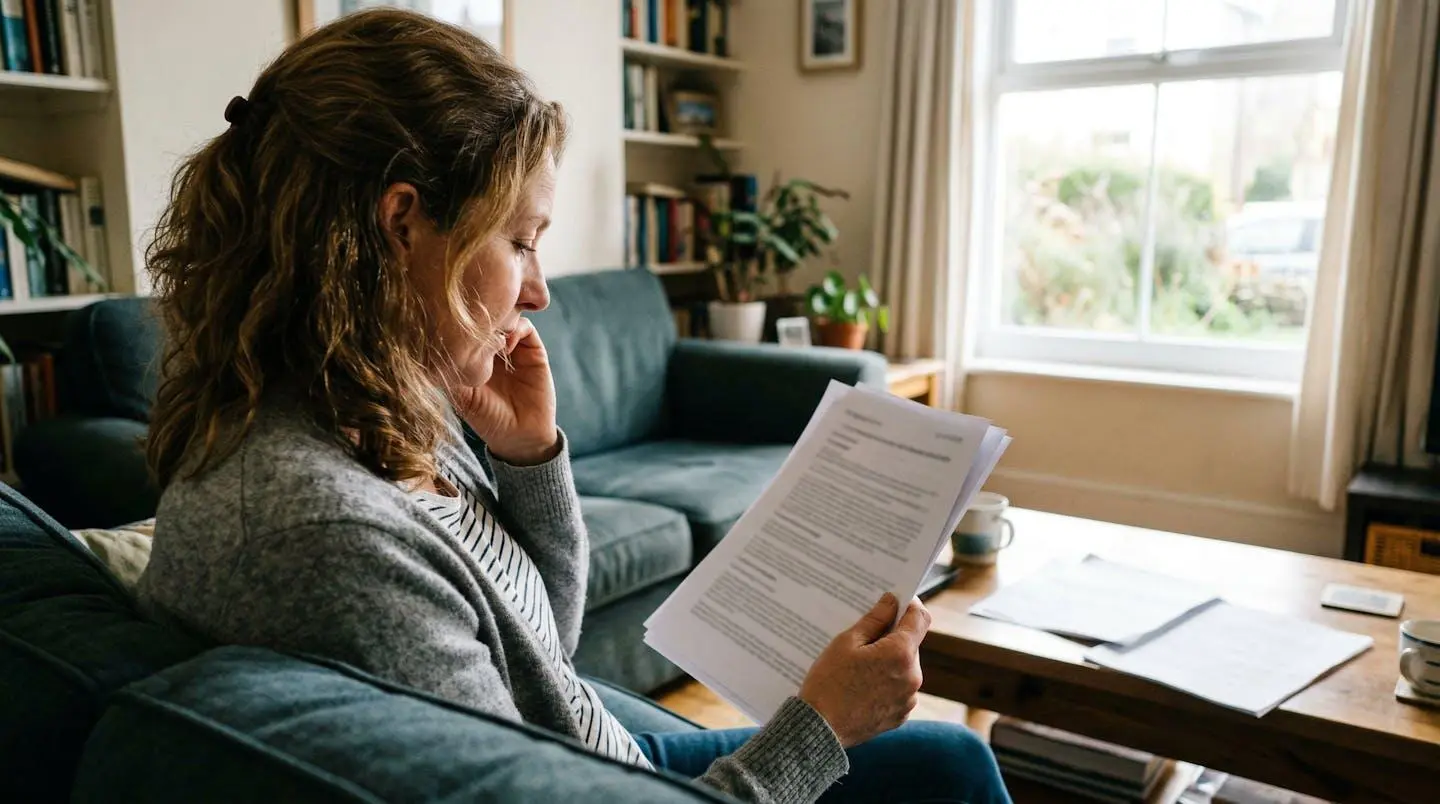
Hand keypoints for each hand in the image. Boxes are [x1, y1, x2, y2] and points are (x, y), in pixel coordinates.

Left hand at [448, 318, 559, 465]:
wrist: (520, 436)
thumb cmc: (487, 419)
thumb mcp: (461, 396)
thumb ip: (450, 373)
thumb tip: (432, 349)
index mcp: (474, 356)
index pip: (467, 328)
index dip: (462, 322)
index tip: (453, 324)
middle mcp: (493, 349)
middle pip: (487, 317)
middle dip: (481, 316)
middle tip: (473, 323)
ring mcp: (514, 348)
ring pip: (507, 318)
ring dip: (500, 321)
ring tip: (491, 336)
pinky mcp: (533, 351)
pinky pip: (526, 328)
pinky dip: (517, 329)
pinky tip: (507, 346)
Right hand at [798, 593, 929, 747]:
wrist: (819, 729)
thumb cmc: (828, 683)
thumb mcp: (846, 643)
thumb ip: (874, 620)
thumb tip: (890, 602)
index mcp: (900, 653)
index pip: (920, 618)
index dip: (910, 606)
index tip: (897, 601)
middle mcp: (912, 676)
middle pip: (911, 644)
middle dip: (893, 637)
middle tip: (865, 638)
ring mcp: (908, 699)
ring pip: (905, 668)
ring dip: (890, 662)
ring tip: (860, 667)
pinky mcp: (901, 715)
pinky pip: (900, 690)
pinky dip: (887, 683)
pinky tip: (863, 686)